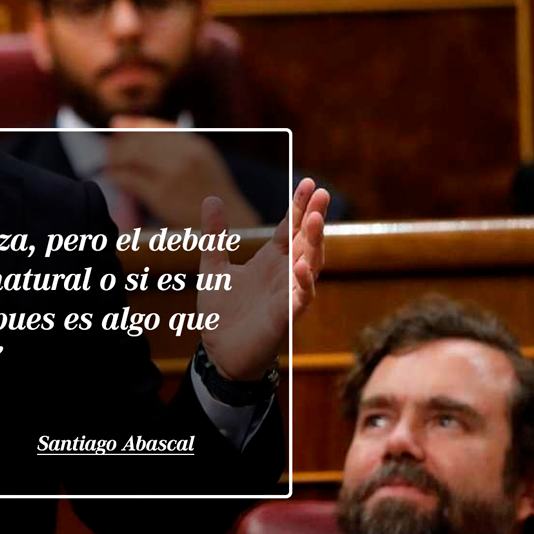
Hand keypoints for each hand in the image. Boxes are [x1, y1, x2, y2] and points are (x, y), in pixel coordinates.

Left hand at [107, 115, 259, 228]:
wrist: (230, 224)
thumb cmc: (210, 195)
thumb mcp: (202, 162)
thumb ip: (177, 146)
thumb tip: (141, 132)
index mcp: (196, 145)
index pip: (156, 126)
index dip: (132, 124)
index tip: (115, 124)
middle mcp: (186, 155)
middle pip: (141, 140)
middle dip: (120, 143)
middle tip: (110, 149)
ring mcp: (174, 174)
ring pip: (132, 156)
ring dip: (116, 158)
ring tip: (110, 164)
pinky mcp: (162, 195)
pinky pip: (129, 179)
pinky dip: (116, 176)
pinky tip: (113, 178)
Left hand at [197, 178, 328, 380]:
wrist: (220, 352)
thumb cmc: (223, 311)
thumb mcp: (214, 266)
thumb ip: (215, 235)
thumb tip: (211, 199)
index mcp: (271, 261)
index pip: (290, 228)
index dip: (299, 206)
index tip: (309, 182)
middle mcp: (285, 275)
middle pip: (306, 242)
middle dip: (314, 218)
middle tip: (321, 193)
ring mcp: (288, 296)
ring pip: (309, 266)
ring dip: (313, 244)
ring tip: (314, 221)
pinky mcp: (284, 318)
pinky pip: (299, 300)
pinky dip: (303, 284)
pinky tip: (303, 266)